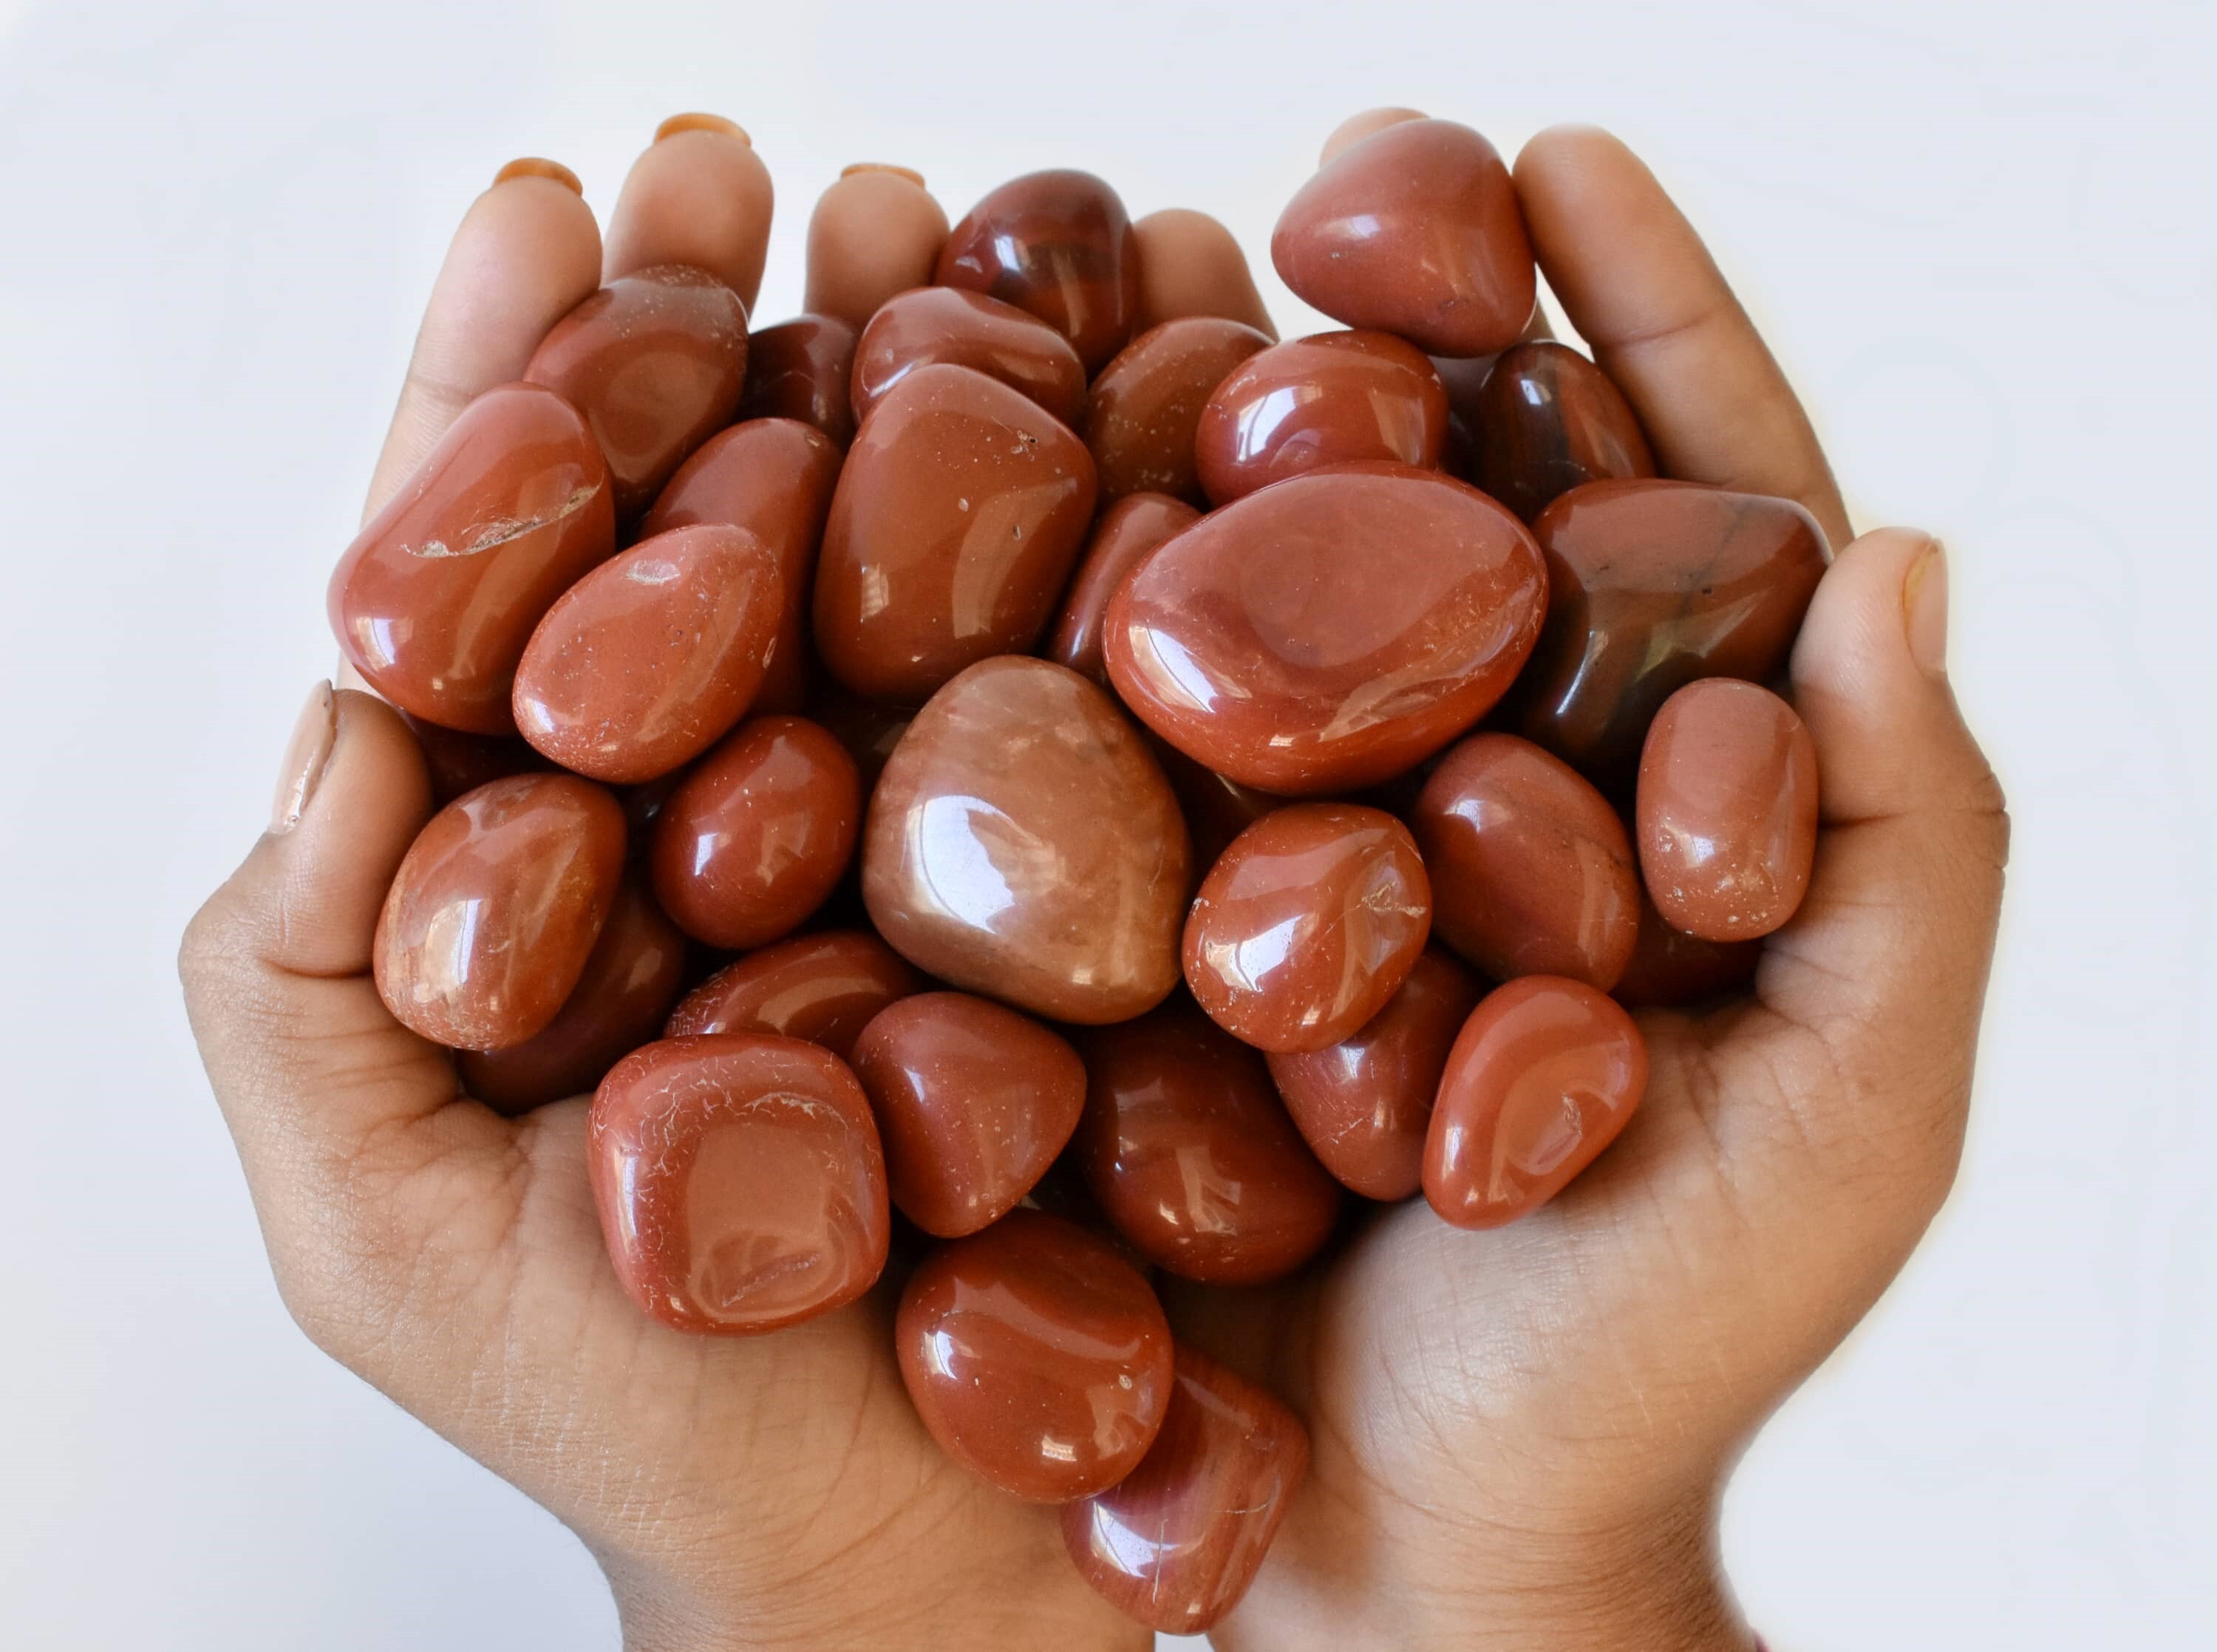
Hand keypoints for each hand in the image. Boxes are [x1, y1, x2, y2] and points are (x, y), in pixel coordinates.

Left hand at [178, 123, 1267, 1651]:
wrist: (943, 1584)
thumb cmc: (650, 1419)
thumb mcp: (379, 1212)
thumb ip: (303, 953)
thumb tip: (350, 677)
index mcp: (567, 871)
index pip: (513, 589)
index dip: (517, 388)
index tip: (558, 203)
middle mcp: (751, 827)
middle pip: (716, 539)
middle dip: (720, 334)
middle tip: (751, 156)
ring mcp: (932, 851)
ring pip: (915, 583)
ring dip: (920, 376)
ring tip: (936, 208)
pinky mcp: (1103, 904)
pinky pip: (1100, 693)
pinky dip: (1112, 531)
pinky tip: (1135, 382)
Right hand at [1172, 122, 2008, 1650]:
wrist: (1410, 1552)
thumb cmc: (1649, 1360)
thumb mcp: (1847, 1120)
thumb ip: (1902, 848)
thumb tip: (1900, 543)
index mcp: (1665, 807)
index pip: (1682, 515)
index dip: (1642, 322)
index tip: (1566, 151)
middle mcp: (1484, 794)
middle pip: (1463, 512)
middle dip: (1413, 318)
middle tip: (1346, 152)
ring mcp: (1318, 848)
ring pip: (1287, 596)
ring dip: (1233, 419)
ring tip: (1162, 250)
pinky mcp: (1172, 933)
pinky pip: (1140, 741)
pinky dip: (1095, 606)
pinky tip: (1031, 476)